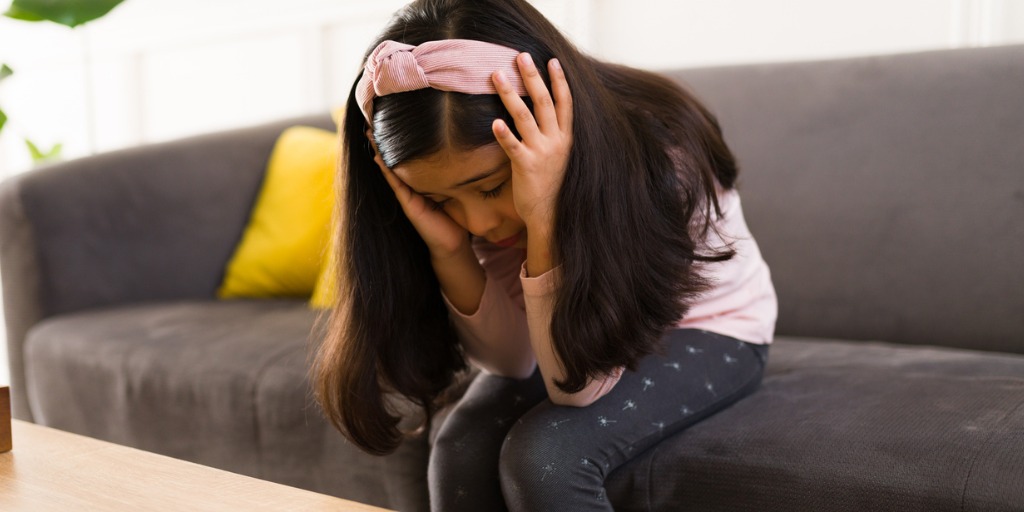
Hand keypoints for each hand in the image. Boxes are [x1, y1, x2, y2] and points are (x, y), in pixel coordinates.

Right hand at [368, 130, 470, 259]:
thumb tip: (461, 146)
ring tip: (369, 134)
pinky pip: (395, 183)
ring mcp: (407, 195)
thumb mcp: (454, 186)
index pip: (408, 156)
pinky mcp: (409, 204)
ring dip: (379, 152)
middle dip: (383, 141)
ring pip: (390, 169)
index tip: (389, 119)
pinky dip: (387, 170)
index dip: (398, 139)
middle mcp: (410, 186)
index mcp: (421, 180)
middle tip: (373, 120)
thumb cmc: (456, 215)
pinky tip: (379, 158)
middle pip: (395, 159)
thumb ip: (452, 171)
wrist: (454, 242)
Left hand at [491, 54, 572, 233]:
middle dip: (532, 77)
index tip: (552, 61)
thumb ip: (551, 136)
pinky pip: (513, 147)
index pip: (566, 104)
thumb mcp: (558, 157)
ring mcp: (542, 153)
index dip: (560, 81)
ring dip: (510, 94)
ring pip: (525, 117)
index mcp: (565, 139)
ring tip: (497, 75)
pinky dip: (504, 134)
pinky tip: (495, 122)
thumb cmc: (550, 186)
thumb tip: (539, 117)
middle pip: (544, 102)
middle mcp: (556, 142)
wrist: (550, 216)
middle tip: (520, 56)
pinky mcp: (526, 167)